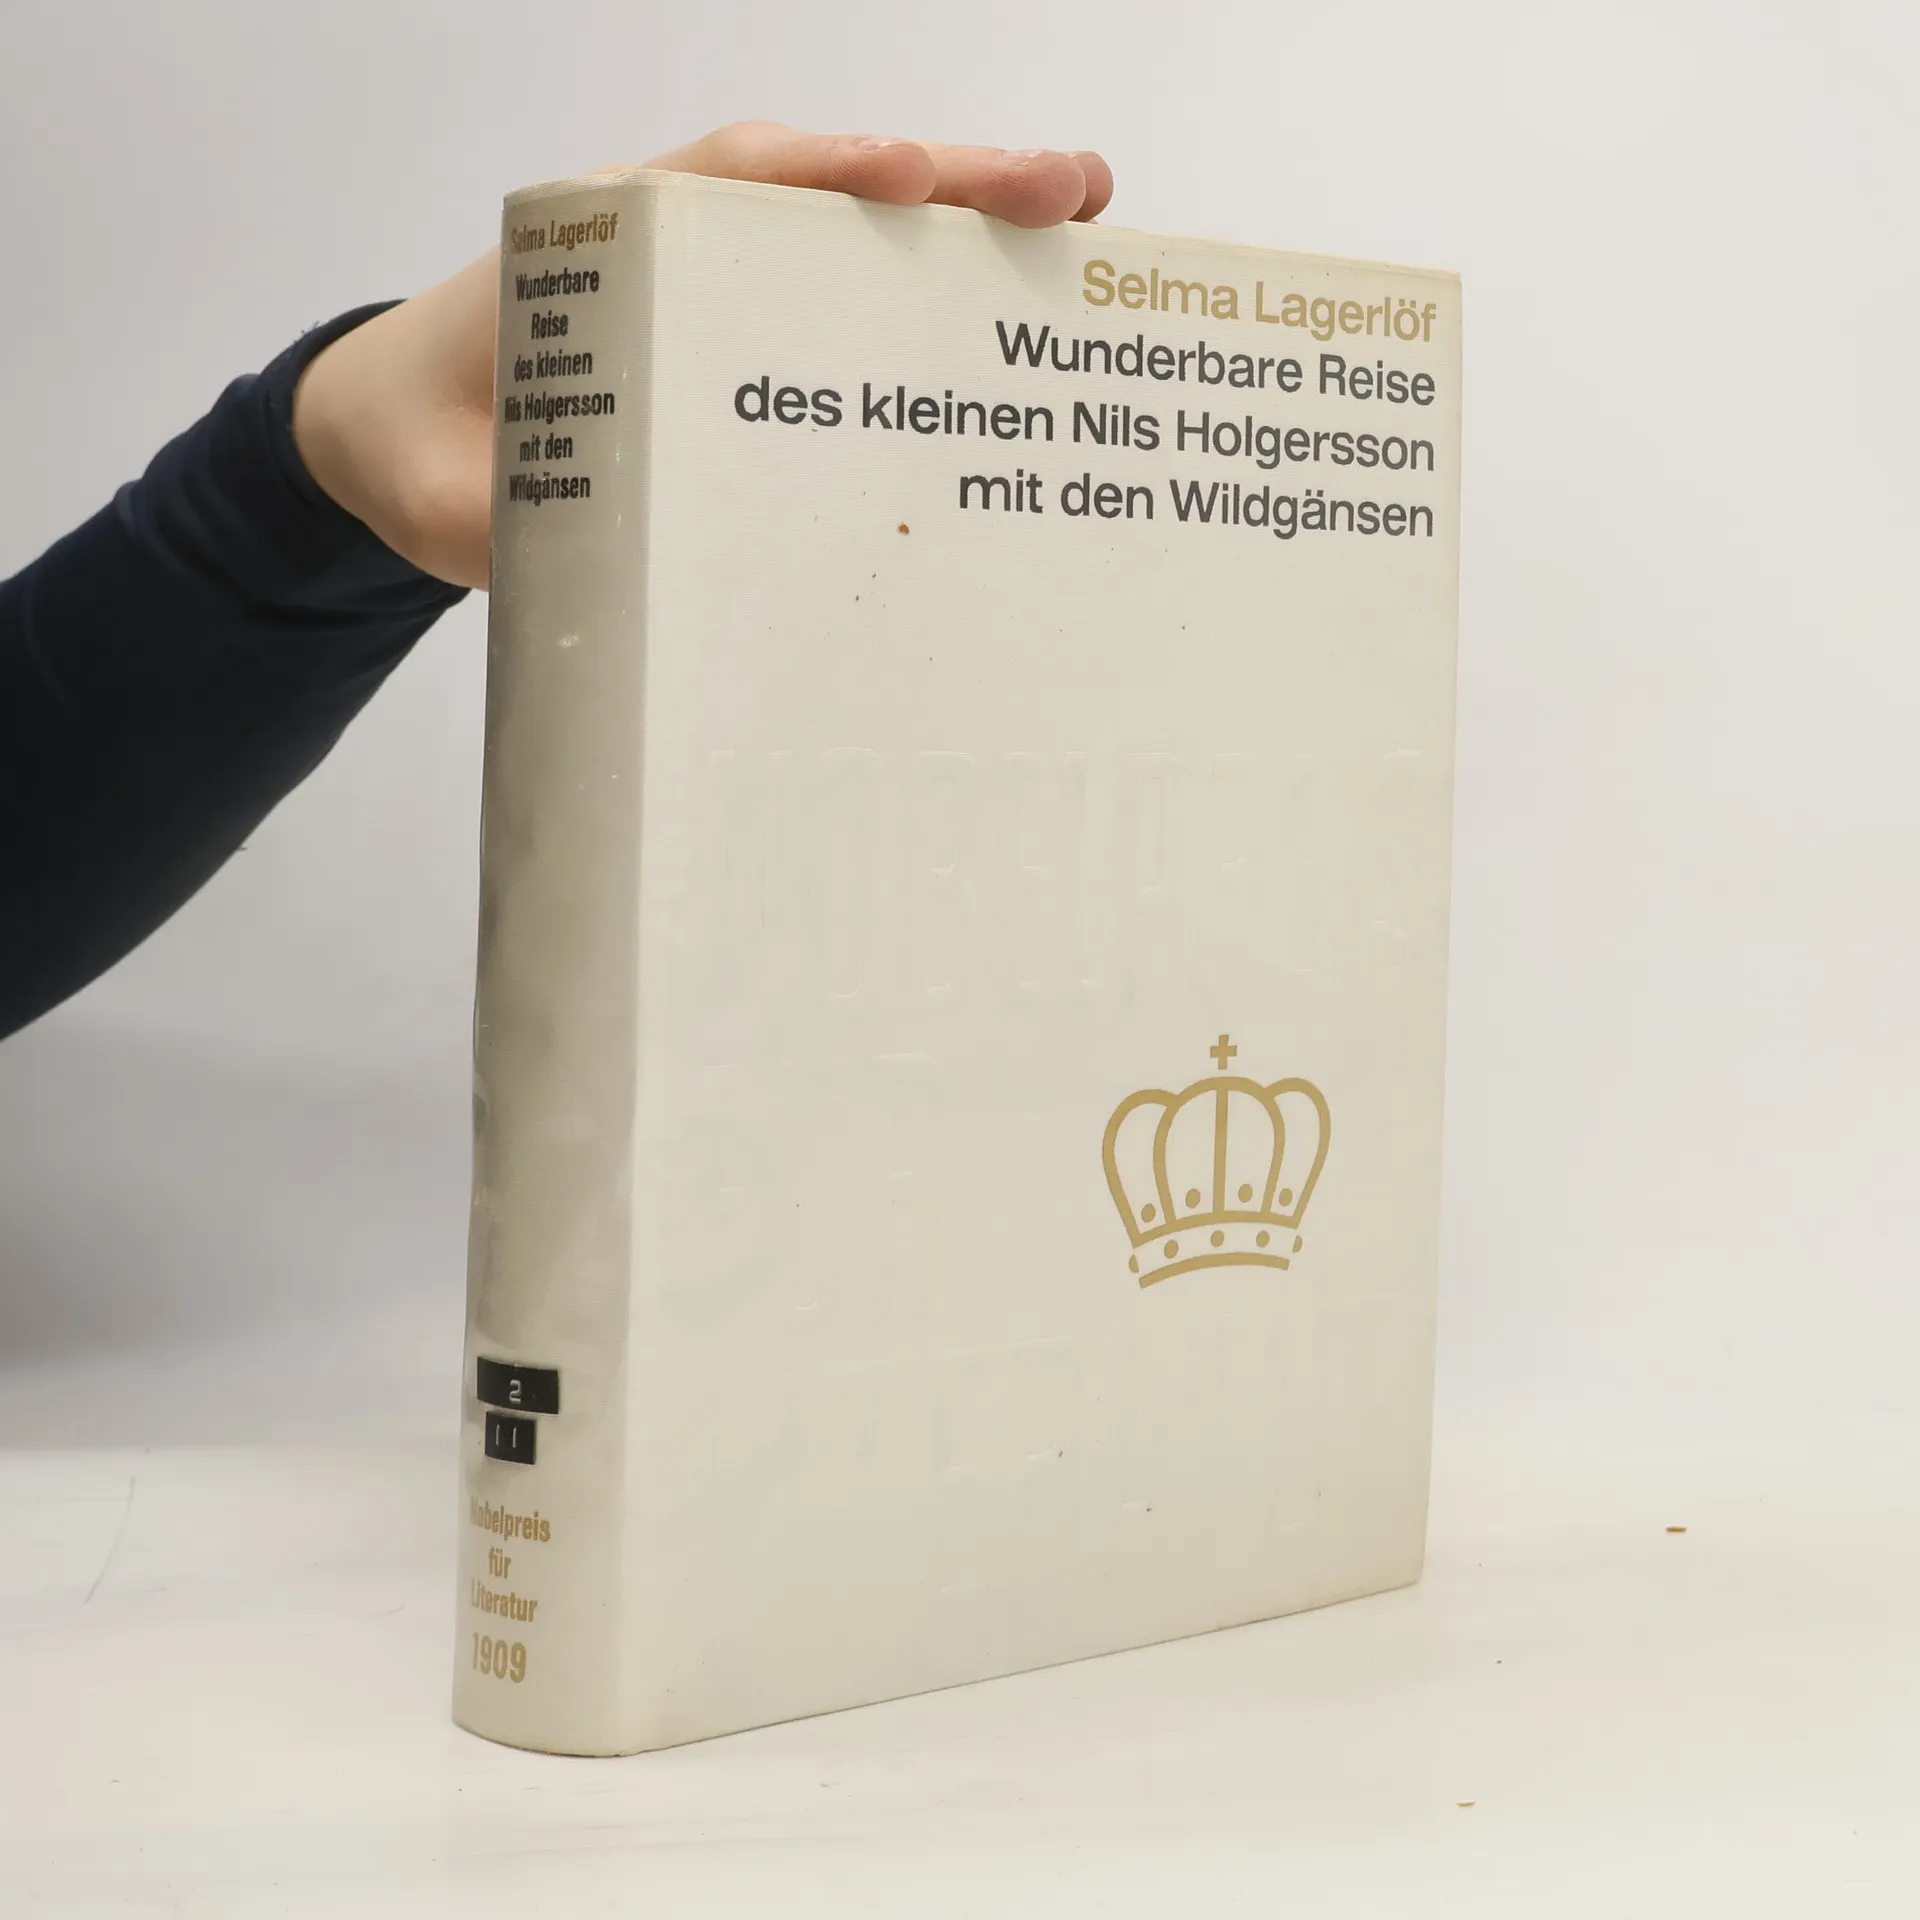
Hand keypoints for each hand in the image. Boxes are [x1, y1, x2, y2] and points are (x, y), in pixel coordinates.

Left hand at [292, 125, 1113, 590]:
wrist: (392, 441)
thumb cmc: (421, 447)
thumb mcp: (453, 500)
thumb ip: (520, 528)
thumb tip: (624, 583)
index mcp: (601, 253)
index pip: (719, 184)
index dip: (815, 176)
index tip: (903, 180)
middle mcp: (674, 248)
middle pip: (819, 192)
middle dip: (945, 185)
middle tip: (1065, 192)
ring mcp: (715, 290)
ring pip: (850, 240)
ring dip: (963, 230)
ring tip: (1078, 225)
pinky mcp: (739, 342)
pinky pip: (842, 304)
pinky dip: (927, 297)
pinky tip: (1007, 313)